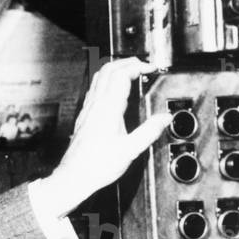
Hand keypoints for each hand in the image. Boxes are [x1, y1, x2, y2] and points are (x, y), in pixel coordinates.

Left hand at [42, 57, 171, 217]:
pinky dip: (107, 81)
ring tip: (131, 71)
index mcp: (107, 110)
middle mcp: (95, 106)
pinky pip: (94, 90)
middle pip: (108, 70)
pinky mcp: (84, 116)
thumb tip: (165, 119)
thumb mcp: (130, 151)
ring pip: (98, 78)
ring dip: (116, 69)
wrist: (73, 177)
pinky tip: (114, 90)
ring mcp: (87, 110)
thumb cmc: (96, 167)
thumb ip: (149, 132)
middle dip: (127, 62)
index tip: (151, 68)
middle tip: (143, 65)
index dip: (137, 66)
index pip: (120, 75)